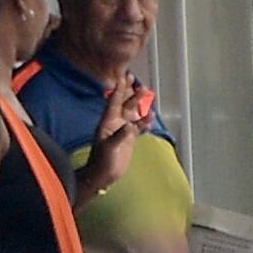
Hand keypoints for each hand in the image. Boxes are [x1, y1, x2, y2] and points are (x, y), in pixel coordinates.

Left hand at [78, 77, 146, 202]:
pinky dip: (144, 120)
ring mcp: (123, 130)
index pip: (114, 102)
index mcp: (107, 122)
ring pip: (133, 113)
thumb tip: (130, 126)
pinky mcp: (129, 139)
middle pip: (125, 104)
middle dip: (131, 93)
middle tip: (138, 83)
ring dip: (139, 104)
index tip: (123, 77)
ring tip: (147, 94)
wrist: (103, 175)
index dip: (119, 90)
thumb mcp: (109, 148)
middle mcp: (115, 123)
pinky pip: (138, 126)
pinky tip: (151, 115)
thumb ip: (120, 136)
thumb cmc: (102, 161)